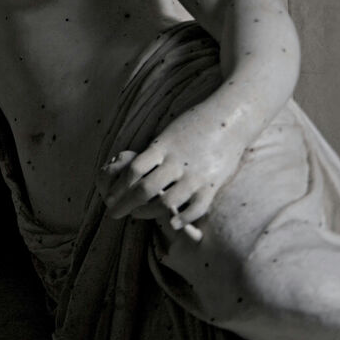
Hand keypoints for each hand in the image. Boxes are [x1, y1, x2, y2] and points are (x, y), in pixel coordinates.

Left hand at [97, 109, 245, 232]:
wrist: (231, 117)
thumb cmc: (196, 122)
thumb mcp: (169, 132)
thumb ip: (155, 151)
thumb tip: (133, 168)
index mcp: (162, 145)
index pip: (133, 170)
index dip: (118, 187)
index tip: (109, 197)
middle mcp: (177, 162)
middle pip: (145, 189)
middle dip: (125, 204)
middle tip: (113, 213)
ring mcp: (195, 174)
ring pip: (166, 203)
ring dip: (147, 212)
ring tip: (137, 215)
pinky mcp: (212, 184)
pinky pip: (194, 208)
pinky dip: (181, 219)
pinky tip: (170, 223)